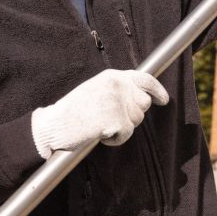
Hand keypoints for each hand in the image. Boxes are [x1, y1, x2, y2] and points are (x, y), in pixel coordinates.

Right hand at [30, 69, 169, 159]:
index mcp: (113, 76)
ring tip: (99, 124)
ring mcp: (118, 102)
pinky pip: (126, 134)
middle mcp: (119, 86)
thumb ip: (118, 90)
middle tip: (109, 119)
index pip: (145, 80)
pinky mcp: (117, 120)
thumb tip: (143, 97)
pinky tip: (98, 134)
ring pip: (136, 121)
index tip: (163, 100)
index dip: (157, 91)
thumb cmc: (73, 111)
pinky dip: (114, 139)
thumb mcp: (97, 90)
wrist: (53, 124)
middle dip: (131, 115)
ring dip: (121, 127)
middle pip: (143, 104)